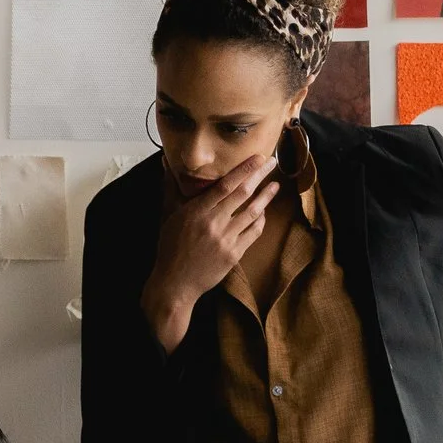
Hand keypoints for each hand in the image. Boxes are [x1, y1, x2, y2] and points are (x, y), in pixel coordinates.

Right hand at [139, 153, 279, 351]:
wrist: (176, 284)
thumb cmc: (170, 248)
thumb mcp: (167, 216)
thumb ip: (171, 189)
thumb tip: (167, 164)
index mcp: (196, 211)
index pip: (225, 185)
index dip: (244, 169)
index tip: (258, 158)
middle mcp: (213, 223)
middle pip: (243, 193)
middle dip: (260, 176)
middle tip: (272, 163)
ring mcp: (226, 239)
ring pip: (252, 212)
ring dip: (266, 197)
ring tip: (275, 186)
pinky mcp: (234, 254)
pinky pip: (253, 233)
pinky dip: (260, 220)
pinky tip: (263, 212)